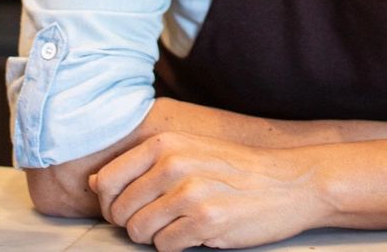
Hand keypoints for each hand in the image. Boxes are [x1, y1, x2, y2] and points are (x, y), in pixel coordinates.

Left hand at [89, 130, 331, 250]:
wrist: (291, 182)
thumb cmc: (238, 169)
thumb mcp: (190, 151)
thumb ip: (143, 164)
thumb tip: (95, 183)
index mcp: (165, 144)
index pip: (106, 181)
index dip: (110, 203)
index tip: (128, 208)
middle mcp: (173, 165)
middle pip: (120, 212)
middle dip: (135, 223)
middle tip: (162, 219)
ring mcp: (189, 193)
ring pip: (139, 232)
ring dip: (156, 236)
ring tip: (181, 224)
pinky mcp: (206, 222)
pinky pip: (165, 247)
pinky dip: (177, 246)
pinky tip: (197, 232)